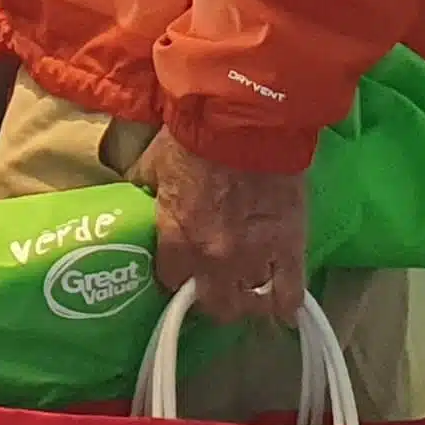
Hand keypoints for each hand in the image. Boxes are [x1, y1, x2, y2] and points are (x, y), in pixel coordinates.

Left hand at [133, 132, 307, 326]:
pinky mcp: (290, 247)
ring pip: (251, 305)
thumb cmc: (195, 135)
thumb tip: (134, 192)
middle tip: (214, 283)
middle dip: (212, 298)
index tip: (179, 269)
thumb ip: (144, 186)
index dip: (176, 276)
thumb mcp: (154, 162)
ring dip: (248, 300)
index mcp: (177, 239)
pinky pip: (290, 294)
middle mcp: (214, 259)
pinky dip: (285, 302)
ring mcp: (255, 257)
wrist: (246, 119)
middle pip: (214, 305)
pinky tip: (281, 303)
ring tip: (249, 290)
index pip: (171, 281)